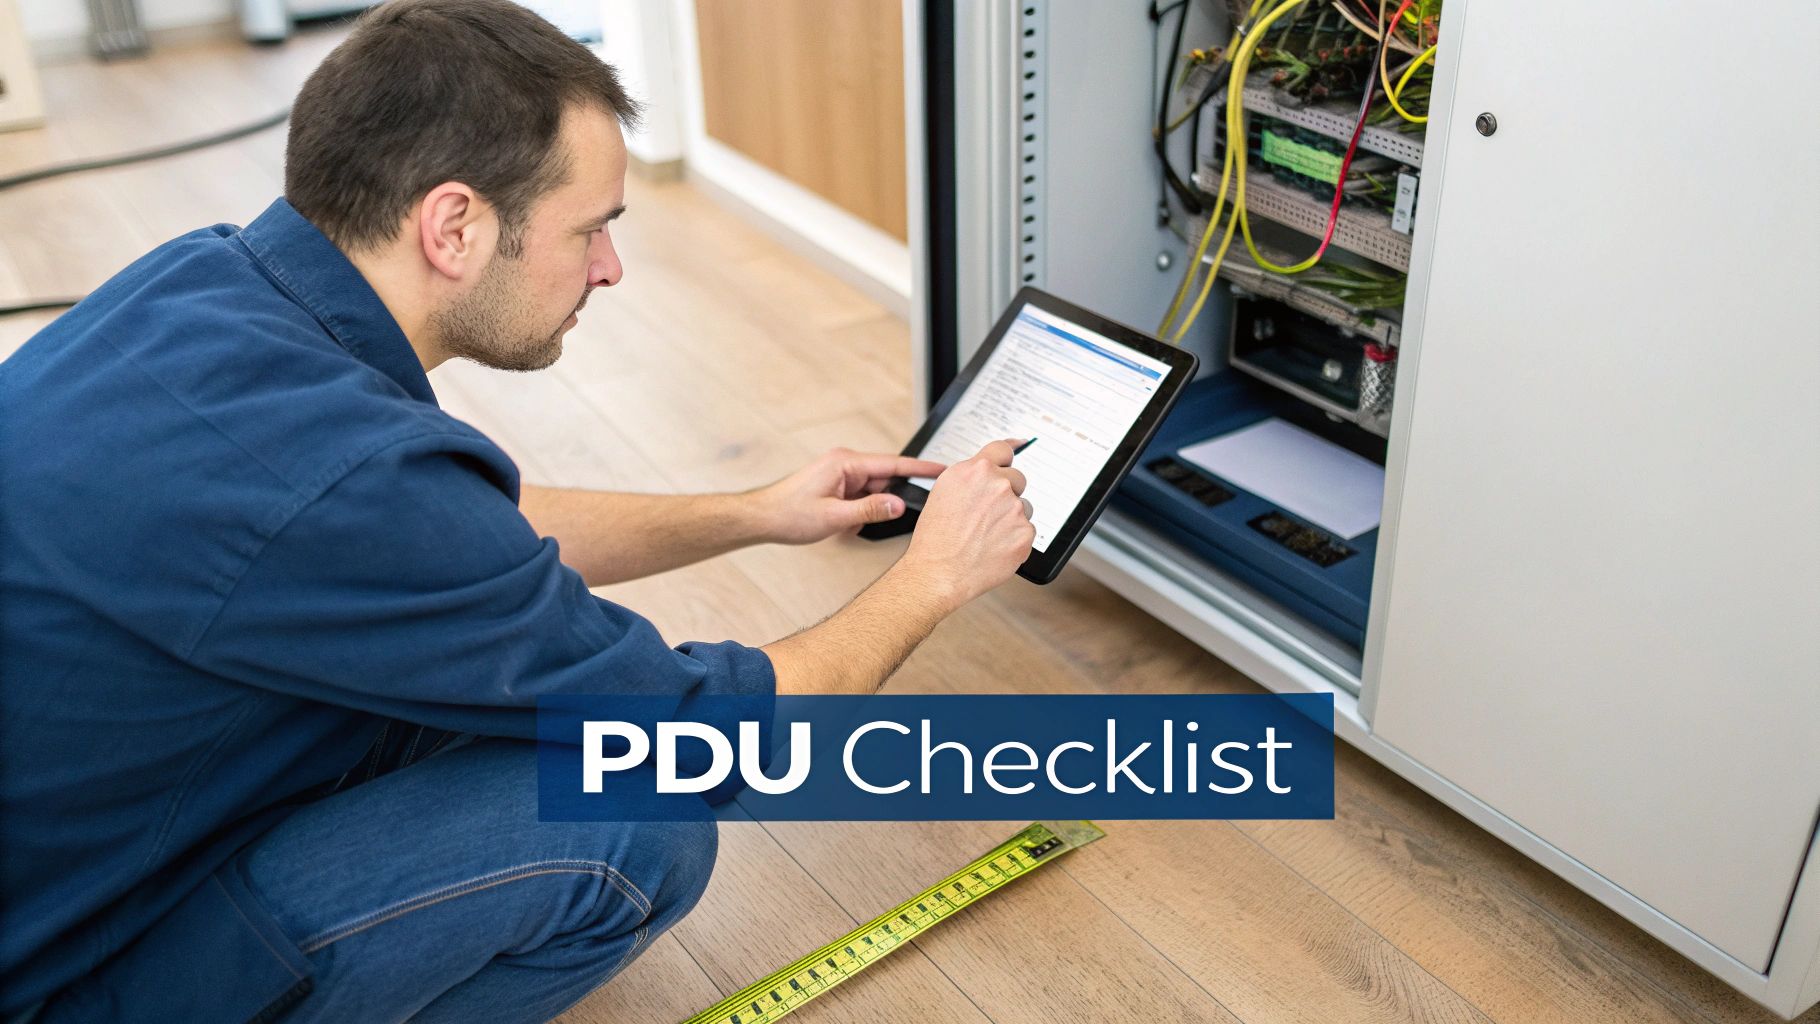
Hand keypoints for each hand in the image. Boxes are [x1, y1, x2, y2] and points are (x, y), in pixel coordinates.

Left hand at [751, 448, 947, 544]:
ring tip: (847, 524)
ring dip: (867, 511)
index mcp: (846, 463)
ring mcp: (841, 475)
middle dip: (885, 502)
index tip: (942, 470)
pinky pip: (860, 499)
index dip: (920, 469)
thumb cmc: (788, 514)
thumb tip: (898, 504)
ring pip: (873, 493)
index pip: (893, 464)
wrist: (763, 518)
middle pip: (884, 480)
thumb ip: (870, 510)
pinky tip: (842, 525)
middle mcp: (845, 464)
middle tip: (879, 518)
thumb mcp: (834, 516)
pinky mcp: (837, 486)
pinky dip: (857, 514)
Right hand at [896, 439, 1034, 609]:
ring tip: (986, 535)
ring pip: (1023, 507)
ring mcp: (1013, 508)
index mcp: (973, 471)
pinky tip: (994, 547)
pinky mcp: (1025, 532)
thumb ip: (970, 479)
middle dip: (1008, 493)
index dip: (1011, 450)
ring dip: (1011, 518)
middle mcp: (995, 484)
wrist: (939, 573)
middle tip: (989, 514)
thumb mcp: (943, 494)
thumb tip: (988, 473)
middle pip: (1018, 478)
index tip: (1021, 446)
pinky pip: (1027, 530)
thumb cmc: (935, 539)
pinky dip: (1015, 538)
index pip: (1002, 450)